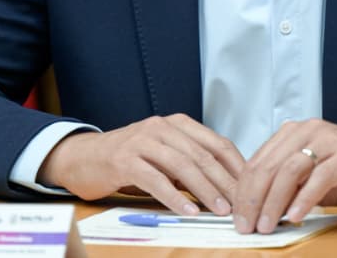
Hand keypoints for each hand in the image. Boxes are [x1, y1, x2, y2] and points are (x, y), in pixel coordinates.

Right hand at [37, 114, 244, 216]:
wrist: (84, 157)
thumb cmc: (130, 158)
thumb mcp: (164, 154)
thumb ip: (191, 162)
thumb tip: (228, 185)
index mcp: (177, 124)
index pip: (217, 143)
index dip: (237, 167)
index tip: (252, 189)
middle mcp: (162, 127)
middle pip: (203, 155)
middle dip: (226, 182)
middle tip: (241, 205)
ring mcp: (142, 141)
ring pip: (182, 166)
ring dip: (205, 190)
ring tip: (221, 210)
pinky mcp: (124, 160)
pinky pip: (155, 180)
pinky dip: (174, 197)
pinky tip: (188, 211)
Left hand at [230, 119, 336, 233]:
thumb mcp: (311, 175)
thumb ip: (286, 184)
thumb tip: (255, 209)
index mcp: (293, 133)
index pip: (257, 161)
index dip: (243, 192)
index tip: (237, 217)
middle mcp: (307, 130)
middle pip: (268, 166)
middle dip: (253, 200)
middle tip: (247, 226)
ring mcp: (328, 140)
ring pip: (289, 170)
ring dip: (274, 202)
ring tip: (267, 225)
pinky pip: (319, 177)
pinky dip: (304, 199)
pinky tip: (295, 217)